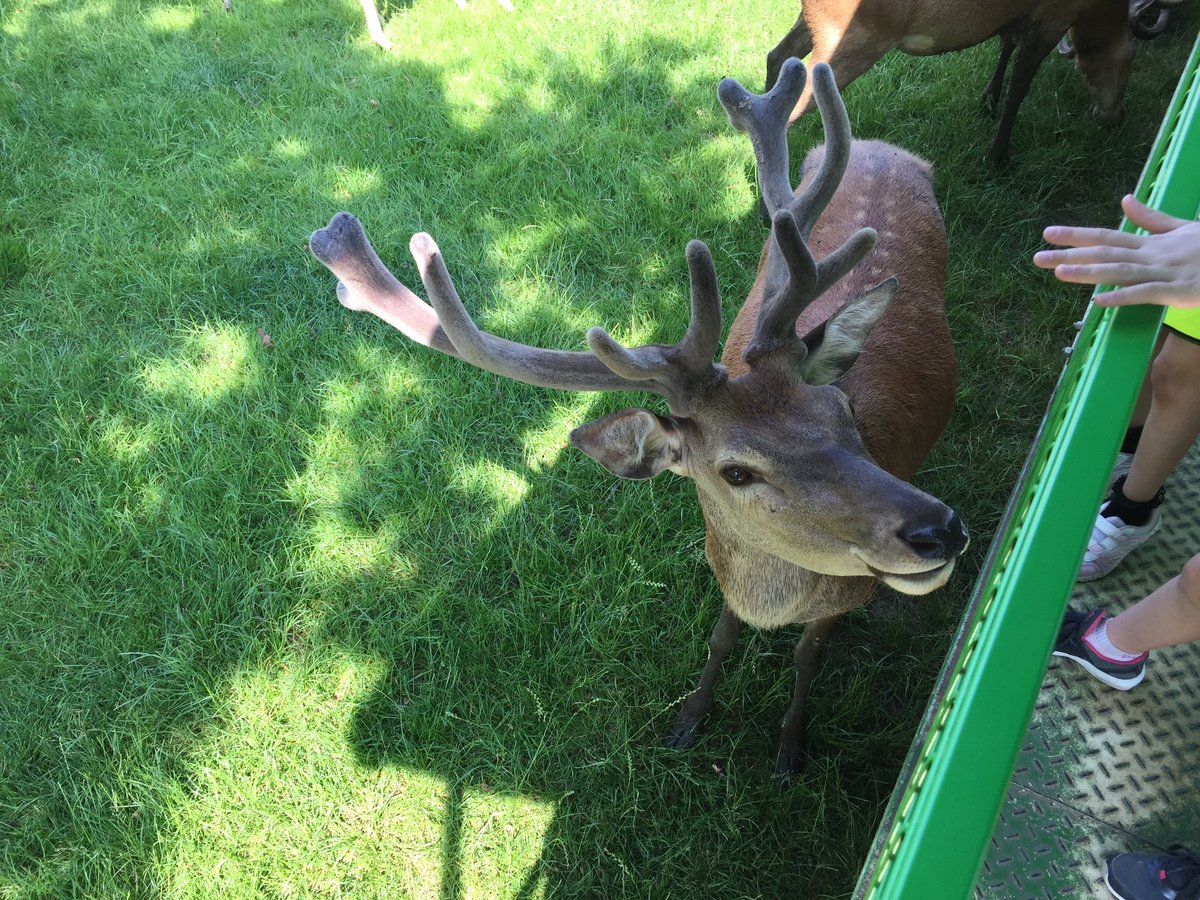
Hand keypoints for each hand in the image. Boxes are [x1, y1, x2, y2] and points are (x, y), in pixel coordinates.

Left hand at [1033, 195, 1199, 307]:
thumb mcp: (1181, 228)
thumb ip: (1151, 218)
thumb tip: (1124, 199)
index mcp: (1150, 242)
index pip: (1106, 236)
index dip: (1076, 235)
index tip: (1047, 233)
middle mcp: (1151, 255)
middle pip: (1104, 253)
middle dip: (1070, 255)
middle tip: (1036, 258)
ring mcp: (1163, 272)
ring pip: (1119, 272)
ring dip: (1088, 273)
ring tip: (1059, 273)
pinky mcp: (1176, 290)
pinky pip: (1144, 294)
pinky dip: (1121, 297)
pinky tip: (1098, 302)